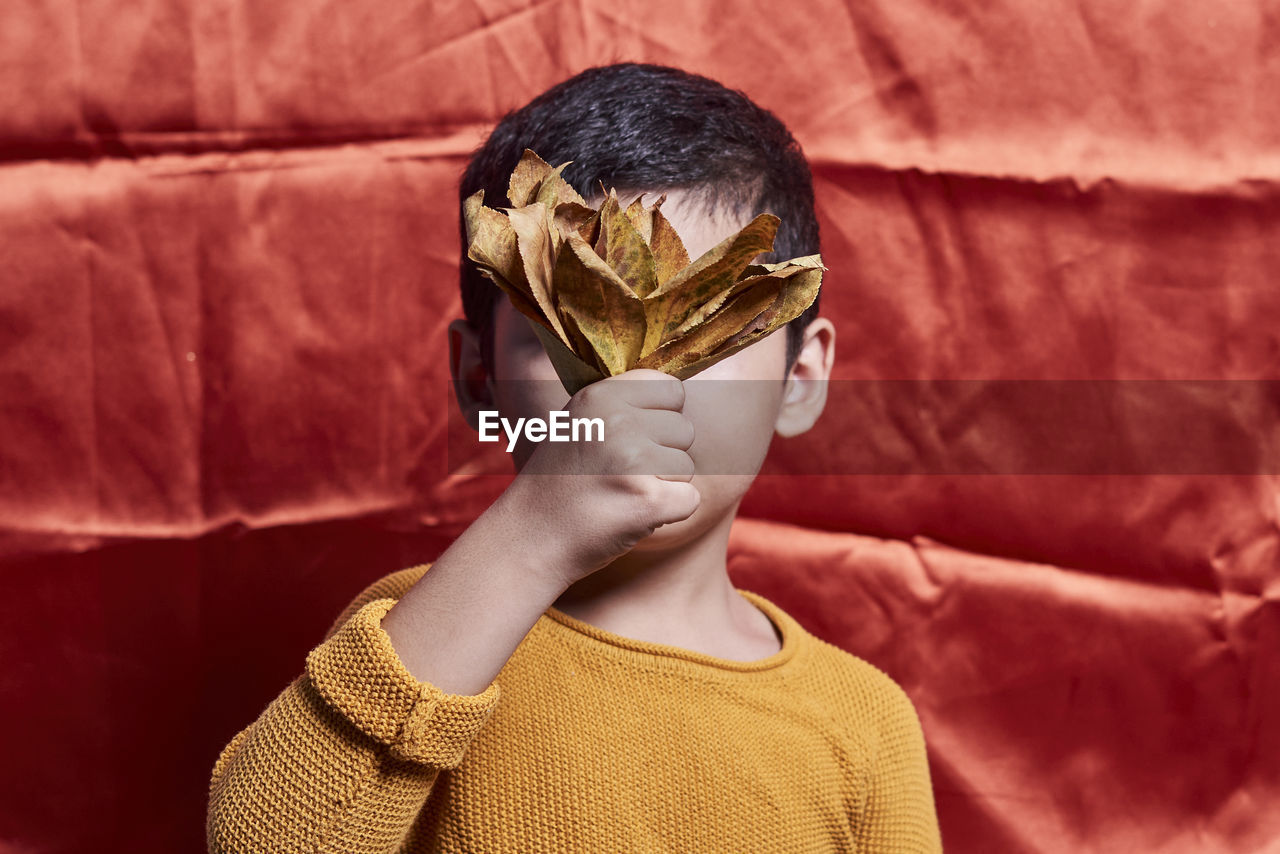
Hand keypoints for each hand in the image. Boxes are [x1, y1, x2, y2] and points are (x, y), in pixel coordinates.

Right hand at [501, 369, 699, 589]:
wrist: (530, 539)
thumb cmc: (561, 482)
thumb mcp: (579, 422)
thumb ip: (623, 403)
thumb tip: (680, 393)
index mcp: (600, 395)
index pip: (672, 389)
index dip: (661, 417)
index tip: (634, 439)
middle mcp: (616, 421)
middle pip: (684, 429)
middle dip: (663, 455)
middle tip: (621, 474)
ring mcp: (632, 461)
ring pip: (687, 466)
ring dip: (663, 486)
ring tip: (620, 494)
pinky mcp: (648, 501)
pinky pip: (690, 500)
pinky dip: (670, 514)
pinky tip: (632, 515)